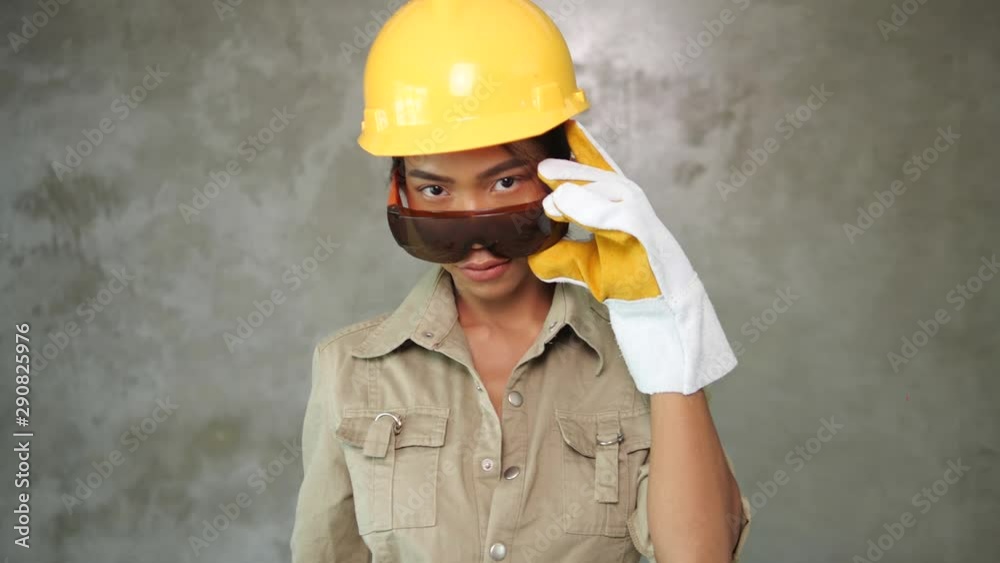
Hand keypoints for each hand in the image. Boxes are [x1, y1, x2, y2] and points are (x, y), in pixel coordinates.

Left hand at [528, 120, 736, 393]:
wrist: (663, 313)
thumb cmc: (631, 284)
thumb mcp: (589, 267)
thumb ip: (563, 254)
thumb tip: (531, 252)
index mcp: (616, 205)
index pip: (591, 169)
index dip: (573, 147)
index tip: (551, 126)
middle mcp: (630, 203)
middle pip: (597, 172)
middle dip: (570, 160)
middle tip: (540, 156)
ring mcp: (640, 216)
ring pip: (605, 189)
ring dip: (575, 185)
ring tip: (548, 185)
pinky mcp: (646, 234)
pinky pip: (615, 216)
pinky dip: (590, 209)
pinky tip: (564, 206)